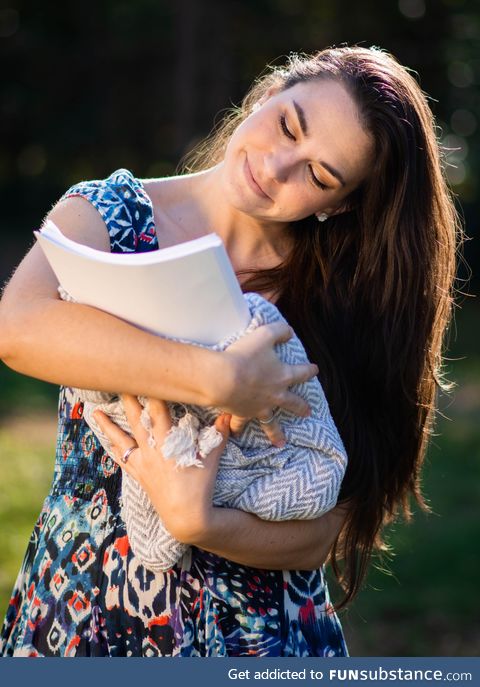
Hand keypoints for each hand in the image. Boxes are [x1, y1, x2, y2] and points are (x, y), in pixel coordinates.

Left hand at [93, 395, 229, 542]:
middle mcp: (151, 450)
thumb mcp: (212, 458)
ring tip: (95, 411)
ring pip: (122, 439)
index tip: (144, 375)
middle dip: (127, 399)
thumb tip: (231, 412)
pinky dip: (114, 449)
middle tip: (116, 381)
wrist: (187, 517)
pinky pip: (123, 460)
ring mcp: (143, 463)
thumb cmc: (201, 487)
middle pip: (135, 419)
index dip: (151, 392)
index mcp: (168, 442)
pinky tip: (107, 442)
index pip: (158, 410)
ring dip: (109, 425)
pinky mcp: (140, 475)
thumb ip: (220, 433)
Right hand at [217, 322, 317, 444]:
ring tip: (281, 442)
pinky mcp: (242, 414)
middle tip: (308, 412)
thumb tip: (290, 332)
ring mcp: (259, 407)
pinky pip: (240, 424)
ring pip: (271, 423)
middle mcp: (275, 395)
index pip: (302, 373)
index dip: (309, 370)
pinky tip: (235, 433)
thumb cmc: (245, 355)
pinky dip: (237, 428)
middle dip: (301, 408)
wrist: (223, 379)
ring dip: (276, 433)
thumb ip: (279, 331)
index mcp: (283, 376)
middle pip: (292, 404)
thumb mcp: (265, 334)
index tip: (315, 370)